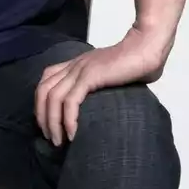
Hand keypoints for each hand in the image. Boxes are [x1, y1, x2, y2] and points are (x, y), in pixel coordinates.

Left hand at [34, 28, 171, 145]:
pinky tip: (72, 134)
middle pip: (42, 90)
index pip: (46, 80)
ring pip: (52, 98)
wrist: (147, 47)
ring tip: (58, 141)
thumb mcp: (112, 75)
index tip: (48, 123)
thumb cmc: (137, 63)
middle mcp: (74, 66)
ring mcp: (80, 70)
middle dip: (42, 117)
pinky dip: (68, 120)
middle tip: (50, 137)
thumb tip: (108, 107)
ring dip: (52, 123)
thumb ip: (103, 86)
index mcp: (76, 64)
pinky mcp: (90, 76)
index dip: (41, 103)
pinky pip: (70, 101)